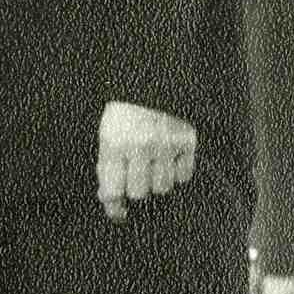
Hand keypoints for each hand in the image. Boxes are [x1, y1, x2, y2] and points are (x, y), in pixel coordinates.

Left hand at [96, 99, 196, 220]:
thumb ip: (107, 170)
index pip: (114, 191)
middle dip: (135, 189)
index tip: (118, 210)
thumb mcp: (106, 138)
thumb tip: (111, 203)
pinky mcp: (188, 141)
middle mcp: (141, 145)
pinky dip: (176, 173)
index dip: (114, 205)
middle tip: (135, 176)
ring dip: (157, 182)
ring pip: (163, 188)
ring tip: (151, 165)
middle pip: (140, 193)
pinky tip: (168, 159)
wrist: (151, 82)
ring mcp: (167, 143)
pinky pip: (184, 175)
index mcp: (114, 143)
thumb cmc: (123, 116)